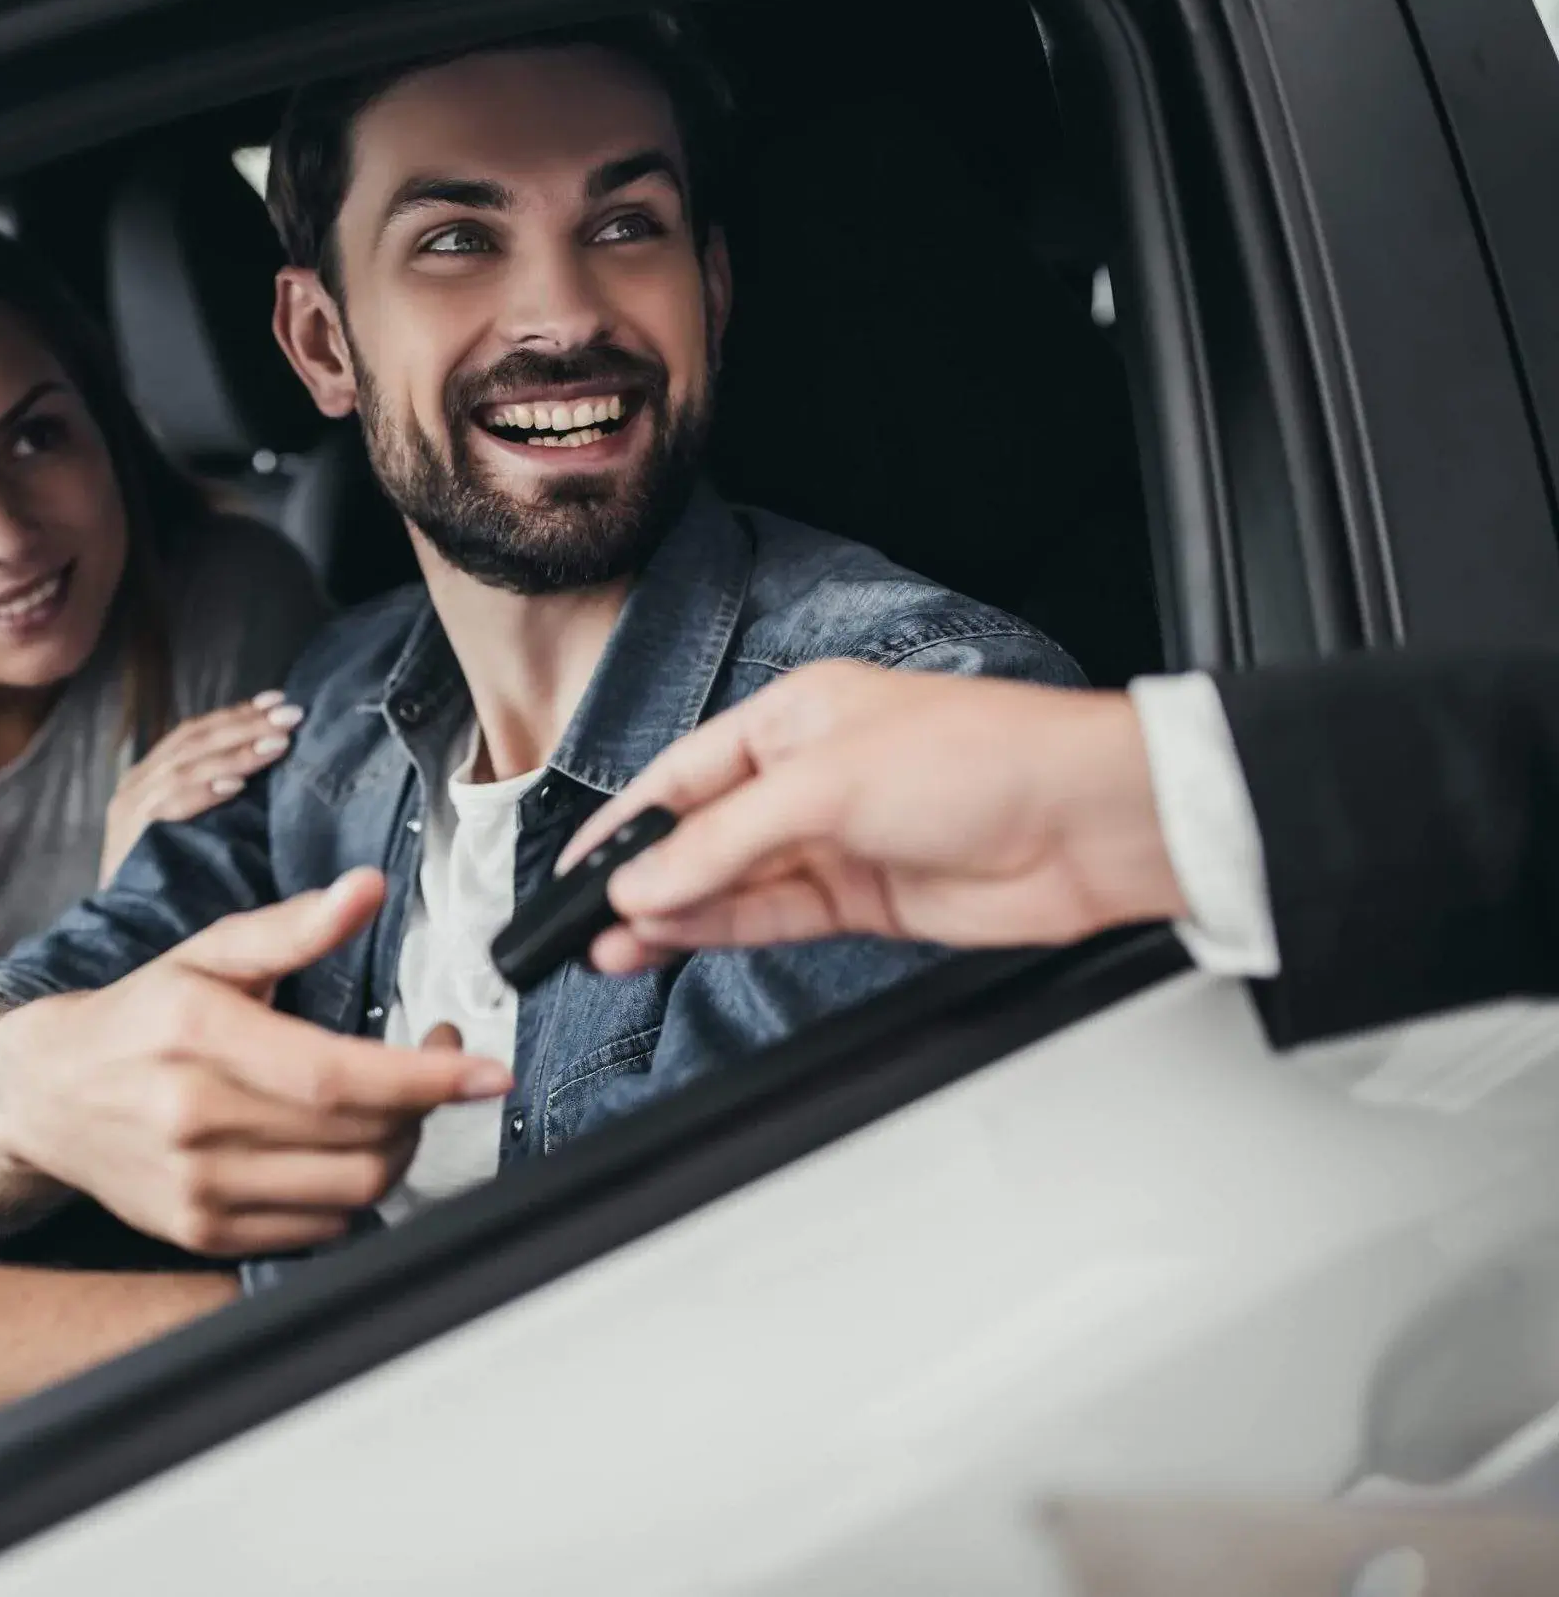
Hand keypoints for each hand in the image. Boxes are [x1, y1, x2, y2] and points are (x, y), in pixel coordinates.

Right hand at [0, 869, 510, 1255]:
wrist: (43, 1093)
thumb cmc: (138, 1015)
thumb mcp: (207, 953)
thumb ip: (292, 927)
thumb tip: (367, 888)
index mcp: (200, 1035)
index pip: (337, 1075)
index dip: (425, 1079)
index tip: (487, 1071)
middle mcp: (195, 1118)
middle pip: (357, 1137)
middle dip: (424, 1107)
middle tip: (437, 1067)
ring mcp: (197, 1186)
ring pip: (351, 1190)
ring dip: (398, 1149)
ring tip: (394, 1107)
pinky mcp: (199, 1231)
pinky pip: (318, 1228)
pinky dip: (352, 1192)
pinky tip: (341, 1148)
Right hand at [101, 691, 302, 880]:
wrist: (134, 940)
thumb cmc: (174, 886)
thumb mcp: (198, 831)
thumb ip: (221, 793)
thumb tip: (276, 755)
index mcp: (150, 779)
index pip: (194, 733)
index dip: (236, 714)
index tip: (278, 701)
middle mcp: (135, 789)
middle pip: (193, 742)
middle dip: (244, 725)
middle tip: (291, 715)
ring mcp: (129, 815)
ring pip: (185, 767)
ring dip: (234, 753)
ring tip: (277, 744)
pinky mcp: (129, 844)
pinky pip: (167, 808)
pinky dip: (202, 792)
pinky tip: (236, 784)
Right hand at [560, 661, 1185, 966]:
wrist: (1088, 824)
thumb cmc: (984, 756)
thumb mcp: (827, 784)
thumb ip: (725, 840)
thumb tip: (647, 882)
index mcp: (794, 716)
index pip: (682, 772)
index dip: (624, 820)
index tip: (575, 866)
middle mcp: (810, 776)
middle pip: (701, 834)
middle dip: (643, 877)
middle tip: (585, 922)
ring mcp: (837, 842)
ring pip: (731, 884)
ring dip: (673, 915)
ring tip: (611, 947)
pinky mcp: (866, 899)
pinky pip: (773, 918)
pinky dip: (722, 931)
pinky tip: (674, 942)